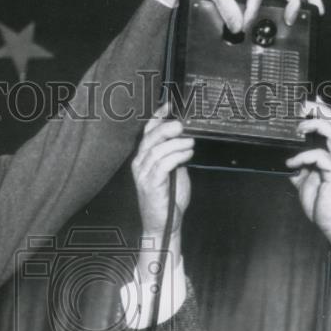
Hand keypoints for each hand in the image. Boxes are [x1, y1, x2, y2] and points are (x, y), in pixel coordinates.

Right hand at [131, 102, 192, 240]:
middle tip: (182, 124)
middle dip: (167, 127)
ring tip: (190, 142)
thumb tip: (186, 139)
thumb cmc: (169, 200)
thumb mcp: (174, 172)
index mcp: (143, 158)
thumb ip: (175, 155)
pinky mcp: (150, 184)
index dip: (157, 117)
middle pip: (150, 138)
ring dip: (176, 143)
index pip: (147, 132)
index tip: (170, 105)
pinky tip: (187, 154)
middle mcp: (139, 164)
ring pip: (157, 150)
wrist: (164, 225)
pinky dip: (177, 156)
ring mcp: (143, 174)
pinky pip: (163, 164)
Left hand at [285, 99, 330, 247]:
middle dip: (319, 109)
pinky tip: (291, 163)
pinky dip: (303, 156)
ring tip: (298, 129)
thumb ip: (299, 168)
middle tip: (301, 106)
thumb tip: (285, 160)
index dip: (322, 110)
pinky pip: (320, 156)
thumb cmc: (322, 202)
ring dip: (315, 126)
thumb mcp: (305, 181)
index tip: (308, 101)